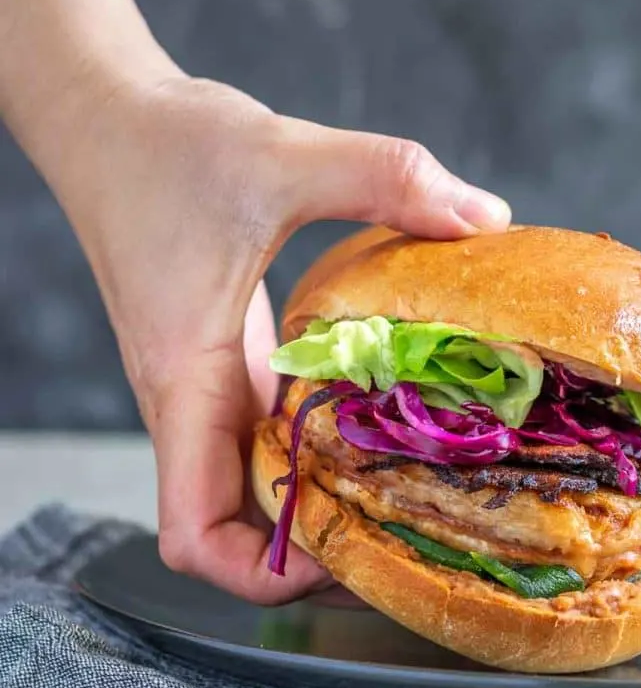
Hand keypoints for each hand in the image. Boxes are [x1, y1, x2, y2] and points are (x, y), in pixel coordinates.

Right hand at [62, 71, 509, 602]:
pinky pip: (267, 430)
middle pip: (233, 528)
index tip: (342, 553)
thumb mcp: (282, 155)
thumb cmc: (166, 143)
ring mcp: (207, 382)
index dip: (262, 571)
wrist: (108, 116)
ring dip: (316, 499)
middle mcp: (190, 399)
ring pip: (253, 482)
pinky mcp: (225, 355)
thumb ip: (385, 178)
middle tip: (407, 532)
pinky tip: (380, 419)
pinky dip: (314, 445)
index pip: (194, 533)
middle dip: (310, 552)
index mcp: (185, 379)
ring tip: (410, 490)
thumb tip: (486, 216)